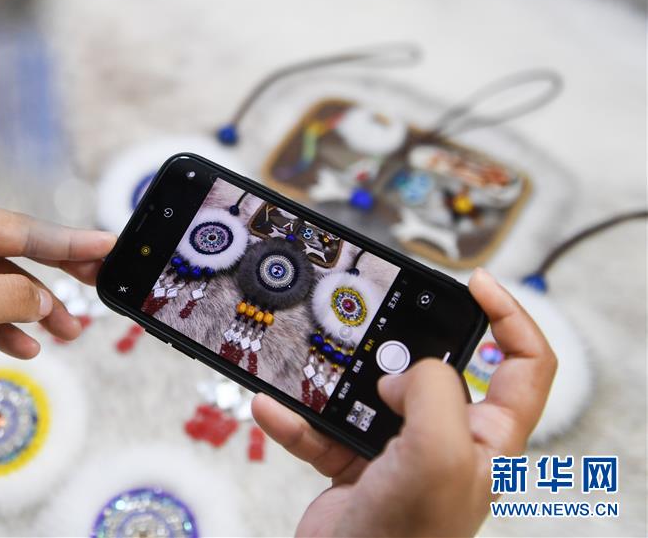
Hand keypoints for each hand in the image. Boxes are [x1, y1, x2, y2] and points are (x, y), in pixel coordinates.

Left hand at [0, 196, 115, 457]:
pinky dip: (9, 330)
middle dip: (59, 276)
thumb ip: (6, 298)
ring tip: (69, 332)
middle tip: (100, 283)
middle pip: (19, 254)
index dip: (68, 242)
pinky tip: (27, 348)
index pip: (20, 230)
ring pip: (7, 288)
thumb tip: (46, 299)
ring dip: (37, 312)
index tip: (106, 246)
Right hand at [252, 269, 556, 536]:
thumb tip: (402, 372)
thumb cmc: (410, 537)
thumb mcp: (440, 452)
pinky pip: (322, 428)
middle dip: (400, 345)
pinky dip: (296, 418)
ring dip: (333, 381)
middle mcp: (447, 440)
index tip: (476, 285)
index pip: (523, 366)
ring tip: (311, 365)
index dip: (510, 319)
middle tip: (377, 322)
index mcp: (487, 438)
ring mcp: (398, 452)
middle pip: (433, 369)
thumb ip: (434, 391)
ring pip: (368, 393)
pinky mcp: (354, 465)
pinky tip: (273, 407)